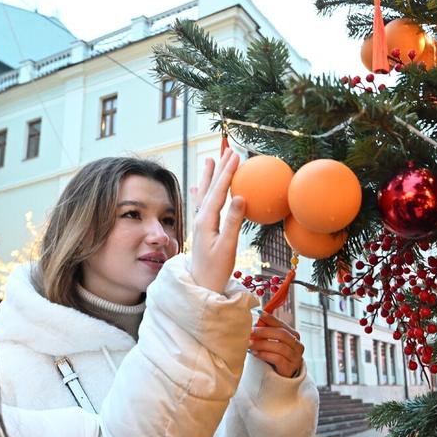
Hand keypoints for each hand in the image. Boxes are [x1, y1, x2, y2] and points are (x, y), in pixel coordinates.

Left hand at [189, 150, 245, 294]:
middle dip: (219, 168)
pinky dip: (201, 192)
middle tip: (226, 150)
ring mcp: (200, 223)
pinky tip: (196, 187)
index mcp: (207, 220)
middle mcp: (201, 218)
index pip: (218, 191)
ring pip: (205, 193)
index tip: (235, 156)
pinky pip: (201, 204)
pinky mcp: (202, 229)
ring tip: (209, 159)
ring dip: (209, 176)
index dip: (227, 172)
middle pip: (210, 188)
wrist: (200, 286)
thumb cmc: (215, 269)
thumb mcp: (227, 246)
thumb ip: (233, 221)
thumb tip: (240, 196)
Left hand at [249, 311, 303, 377]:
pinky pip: (278, 359)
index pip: (282, 325)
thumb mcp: (272, 343)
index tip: (260, 314)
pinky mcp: (290, 369)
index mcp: (294, 336)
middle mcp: (298, 346)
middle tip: (250, 331)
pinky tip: (255, 354)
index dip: (271, 319)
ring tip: (250, 344)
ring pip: (280, 347)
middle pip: (282, 334)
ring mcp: (296, 358)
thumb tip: (258, 318)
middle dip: (264, 332)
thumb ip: (268, 331)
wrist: (280, 379)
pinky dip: (265, 354)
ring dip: (262, 344)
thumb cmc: (274, 358)